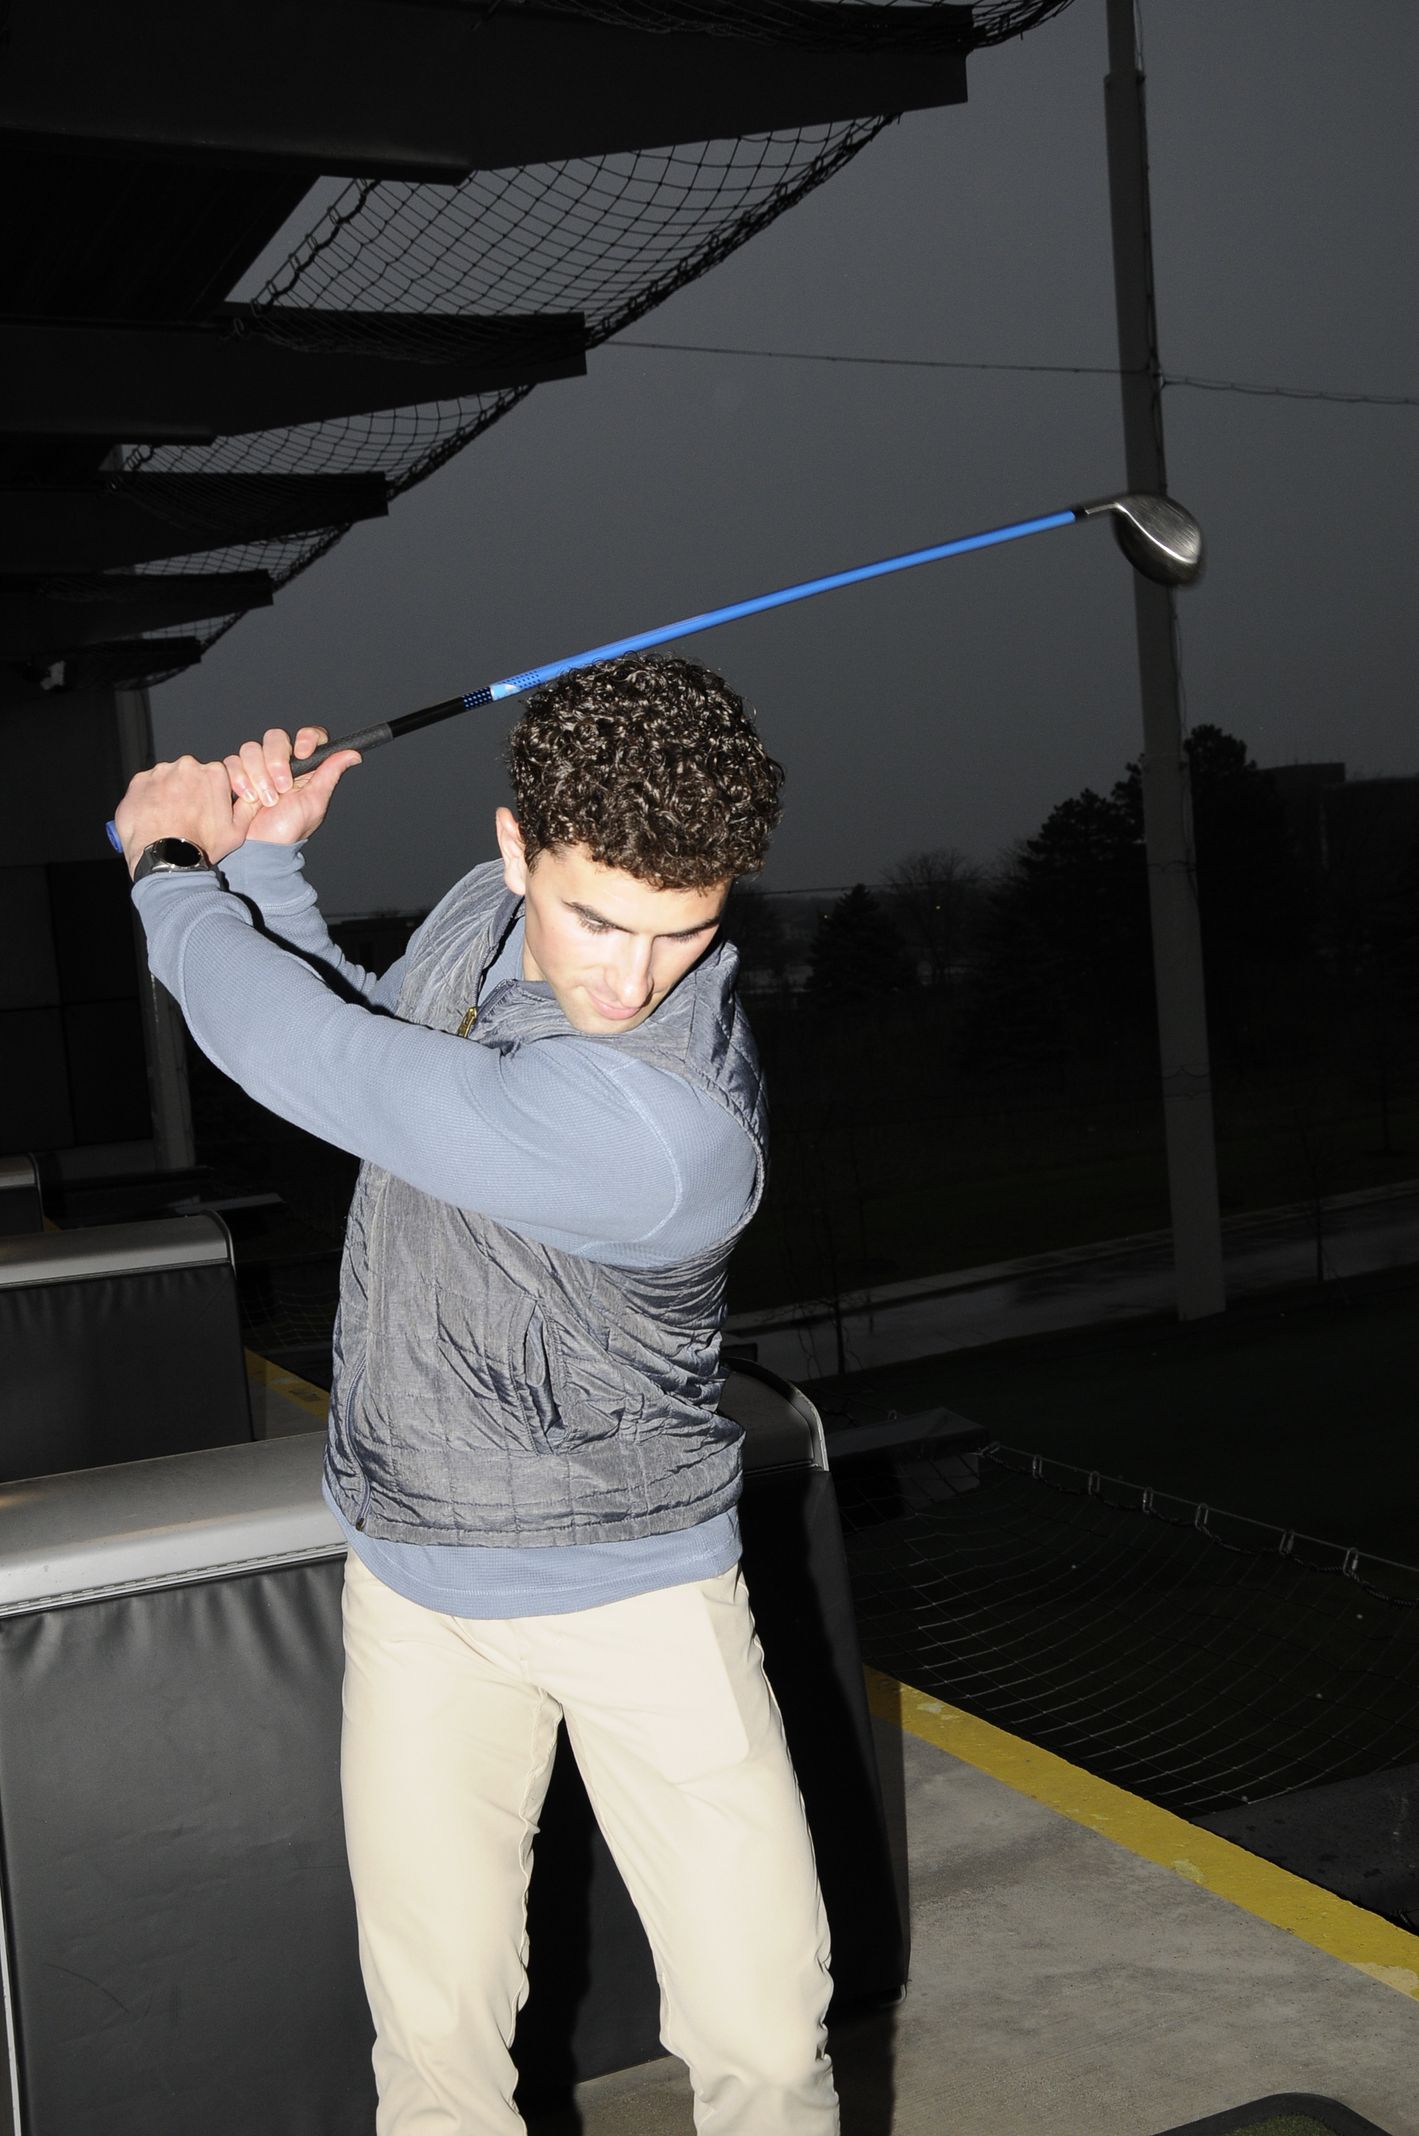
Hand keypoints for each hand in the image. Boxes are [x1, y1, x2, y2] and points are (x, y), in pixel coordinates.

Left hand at [114, 755, 251, 876]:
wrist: (166, 859)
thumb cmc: (201, 846)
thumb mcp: (237, 831)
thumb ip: (249, 807)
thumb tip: (257, 795)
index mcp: (214, 773)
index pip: (214, 775)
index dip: (211, 793)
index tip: (206, 808)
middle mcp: (187, 766)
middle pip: (190, 774)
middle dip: (189, 790)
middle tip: (187, 815)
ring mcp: (160, 772)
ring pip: (167, 779)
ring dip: (168, 793)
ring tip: (169, 818)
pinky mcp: (139, 782)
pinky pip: (146, 786)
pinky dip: (149, 798)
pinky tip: (154, 817)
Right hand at [223, 726, 361, 845]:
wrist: (261, 846)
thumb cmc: (289, 829)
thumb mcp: (314, 801)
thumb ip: (330, 773)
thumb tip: (354, 754)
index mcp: (305, 766)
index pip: (309, 736)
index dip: (306, 738)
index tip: (302, 753)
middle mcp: (281, 762)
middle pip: (276, 737)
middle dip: (276, 762)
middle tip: (281, 788)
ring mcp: (258, 767)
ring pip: (252, 748)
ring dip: (258, 775)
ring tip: (265, 800)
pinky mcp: (238, 774)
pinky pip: (233, 762)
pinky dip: (239, 779)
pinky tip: (248, 798)